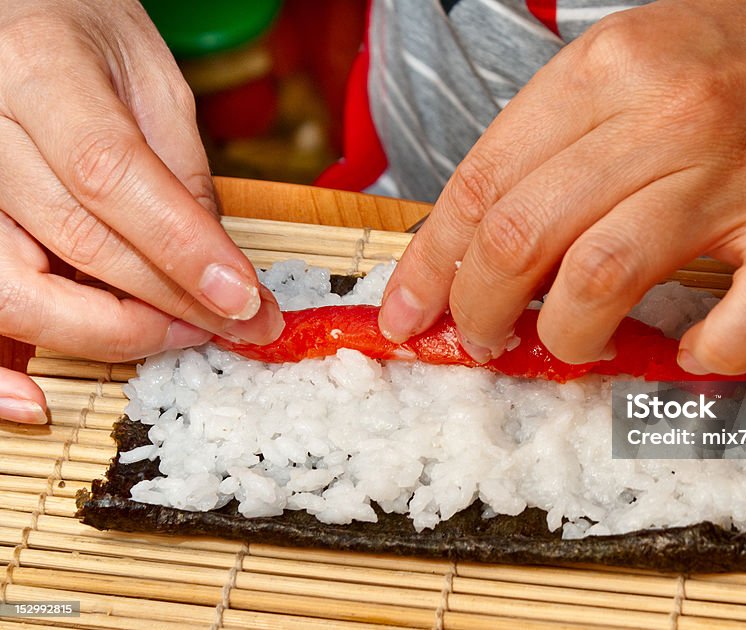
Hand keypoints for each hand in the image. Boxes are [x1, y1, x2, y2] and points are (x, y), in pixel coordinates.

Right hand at [0, 0, 282, 423]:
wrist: (11, 14)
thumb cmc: (79, 30)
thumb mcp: (149, 75)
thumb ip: (178, 167)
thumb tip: (214, 268)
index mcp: (35, 68)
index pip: (110, 175)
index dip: (181, 248)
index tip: (243, 298)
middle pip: (73, 241)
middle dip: (169, 301)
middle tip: (236, 324)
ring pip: (14, 290)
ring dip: (107, 334)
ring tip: (178, 334)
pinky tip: (39, 403)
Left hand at [380, 0, 745, 372]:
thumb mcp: (633, 60)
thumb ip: (555, 138)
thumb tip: (475, 238)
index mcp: (609, 66)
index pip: (483, 179)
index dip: (431, 261)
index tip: (409, 313)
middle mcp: (667, 116)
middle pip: (524, 234)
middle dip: (477, 309)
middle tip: (478, 337)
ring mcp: (738, 176)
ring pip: (602, 279)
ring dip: (565, 337)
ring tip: (570, 344)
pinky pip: (740, 321)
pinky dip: (703, 356)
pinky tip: (689, 353)